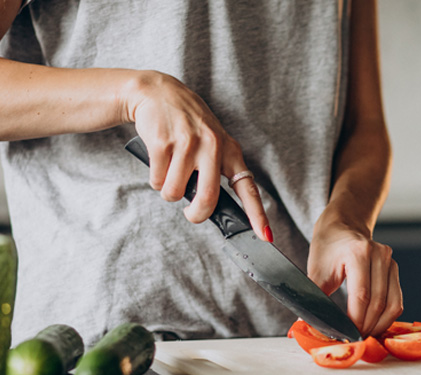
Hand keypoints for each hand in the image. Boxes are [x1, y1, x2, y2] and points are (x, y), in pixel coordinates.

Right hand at [126, 71, 269, 240]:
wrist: (158, 92)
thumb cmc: (188, 126)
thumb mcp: (212, 142)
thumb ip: (216, 171)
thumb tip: (209, 208)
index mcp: (230, 151)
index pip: (247, 188)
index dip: (257, 215)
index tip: (266, 236)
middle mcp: (212, 146)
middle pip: (206, 200)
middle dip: (195, 215)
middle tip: (190, 212)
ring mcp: (187, 144)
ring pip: (174, 194)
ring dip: (168, 191)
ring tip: (170, 169)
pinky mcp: (162, 143)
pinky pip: (156, 181)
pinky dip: (154, 178)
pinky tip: (159, 159)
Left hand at [307, 223, 402, 336]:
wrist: (342, 227)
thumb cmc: (327, 248)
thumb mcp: (316, 270)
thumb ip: (314, 297)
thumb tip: (304, 324)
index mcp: (358, 253)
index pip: (361, 295)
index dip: (355, 320)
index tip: (346, 335)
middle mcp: (379, 255)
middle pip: (378, 303)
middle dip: (366, 326)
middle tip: (353, 340)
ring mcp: (390, 262)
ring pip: (392, 305)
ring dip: (379, 325)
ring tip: (363, 335)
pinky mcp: (395, 270)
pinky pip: (396, 300)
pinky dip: (386, 317)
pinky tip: (373, 326)